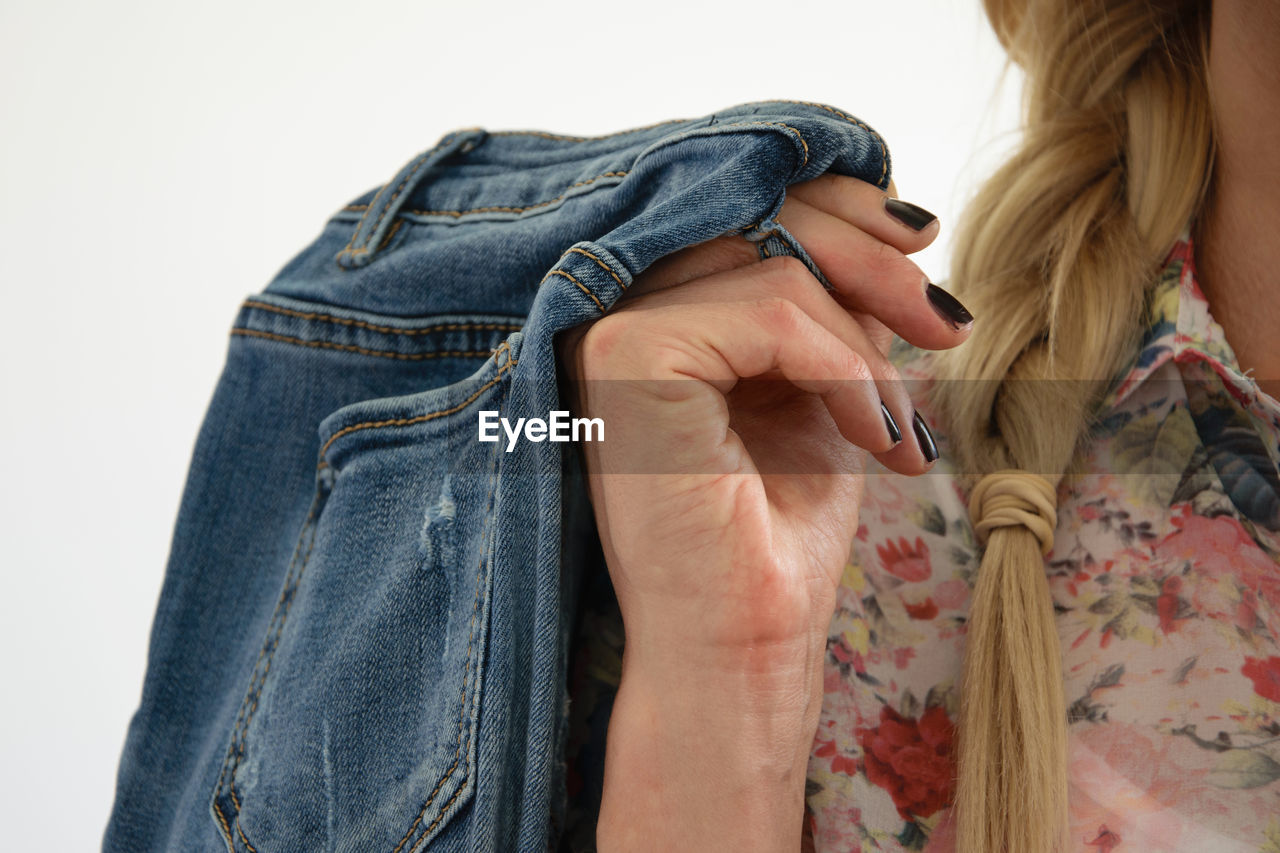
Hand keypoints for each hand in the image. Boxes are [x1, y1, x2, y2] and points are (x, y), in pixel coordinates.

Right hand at [557, 175, 971, 850]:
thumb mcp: (826, 387)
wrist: (741, 645)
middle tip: (943, 328)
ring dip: (868, 341)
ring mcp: (612, 327)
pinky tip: (871, 435)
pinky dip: (846, 368)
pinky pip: (772, 311)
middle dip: (874, 259)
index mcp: (657, 309)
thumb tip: (898, 224)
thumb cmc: (779, 530)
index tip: (923, 251)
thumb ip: (837, 302)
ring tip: (896, 429)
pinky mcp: (625, 356)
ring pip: (776, 263)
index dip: (842, 207)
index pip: (745, 202)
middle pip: (760, 211)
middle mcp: (621, 306)